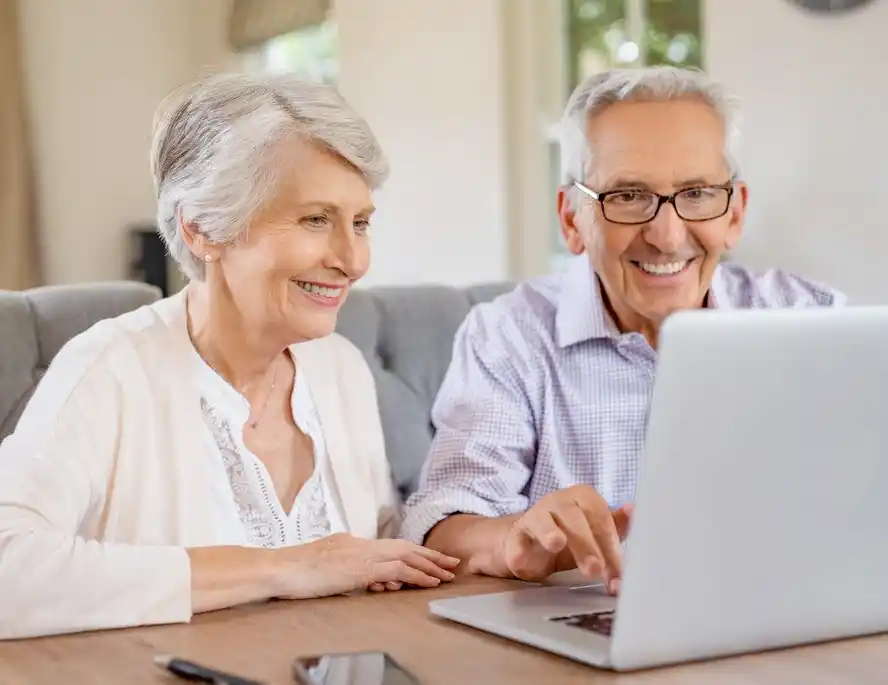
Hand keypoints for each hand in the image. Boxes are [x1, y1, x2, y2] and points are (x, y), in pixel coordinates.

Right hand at [270, 534, 459, 598]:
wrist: (281, 568)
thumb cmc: (297, 572)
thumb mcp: (328, 568)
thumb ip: (350, 570)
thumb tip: (368, 579)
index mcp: (354, 544)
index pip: (392, 546)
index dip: (415, 552)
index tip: (432, 559)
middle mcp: (362, 544)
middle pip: (405, 547)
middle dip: (430, 555)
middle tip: (451, 562)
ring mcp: (362, 554)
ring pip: (406, 556)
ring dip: (430, 565)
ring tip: (447, 573)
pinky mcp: (361, 568)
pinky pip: (397, 570)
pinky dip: (416, 574)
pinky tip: (430, 581)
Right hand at [501, 485, 631, 591]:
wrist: (528, 542)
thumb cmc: (569, 535)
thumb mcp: (595, 532)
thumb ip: (616, 526)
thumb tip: (635, 510)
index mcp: (582, 497)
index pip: (600, 517)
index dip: (610, 546)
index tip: (616, 575)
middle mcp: (558, 501)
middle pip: (574, 519)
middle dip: (586, 545)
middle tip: (595, 570)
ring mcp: (534, 516)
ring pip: (543, 522)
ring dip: (550, 533)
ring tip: (556, 544)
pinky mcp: (515, 534)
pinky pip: (515, 540)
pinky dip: (517, 550)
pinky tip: (520, 562)